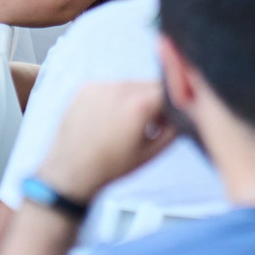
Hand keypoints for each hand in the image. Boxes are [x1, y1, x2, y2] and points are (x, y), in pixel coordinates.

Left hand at [37, 80, 177, 200]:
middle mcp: (121, 89)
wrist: (72, 170)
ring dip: (135, 98)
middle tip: (148, 123)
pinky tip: (108, 118)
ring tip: (125, 123)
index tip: (170, 117)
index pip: (170, 91)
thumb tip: (183, 114)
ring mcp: (102, 86)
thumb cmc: (112, 166)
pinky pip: (111, 86)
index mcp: (140, 106)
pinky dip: (115, 98)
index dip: (174, 104)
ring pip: (131, 85)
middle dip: (154, 100)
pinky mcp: (86, 87)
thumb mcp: (151, 153)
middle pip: (150, 85)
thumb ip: (173, 130)